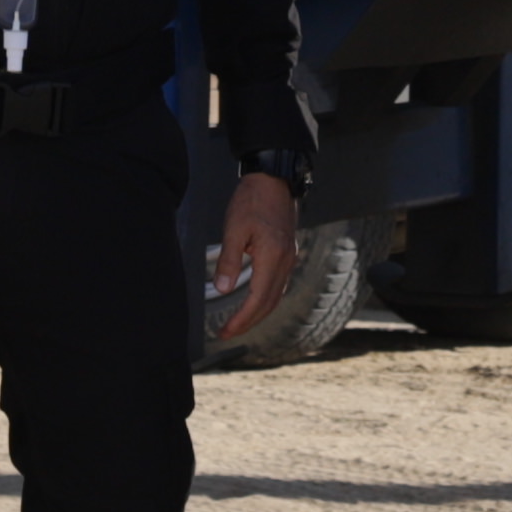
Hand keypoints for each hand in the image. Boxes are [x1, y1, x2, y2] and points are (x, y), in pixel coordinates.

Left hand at [204, 167, 302, 333]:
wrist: (274, 178)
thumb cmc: (252, 199)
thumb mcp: (234, 228)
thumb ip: (229, 261)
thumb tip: (222, 289)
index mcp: (273, 257)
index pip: (257, 299)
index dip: (242, 319)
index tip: (225, 331)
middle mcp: (285, 261)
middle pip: (269, 303)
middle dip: (249, 321)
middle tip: (227, 333)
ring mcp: (289, 257)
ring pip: (276, 295)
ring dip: (258, 312)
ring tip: (238, 322)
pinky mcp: (287, 252)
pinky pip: (278, 284)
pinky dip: (266, 298)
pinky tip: (253, 300)